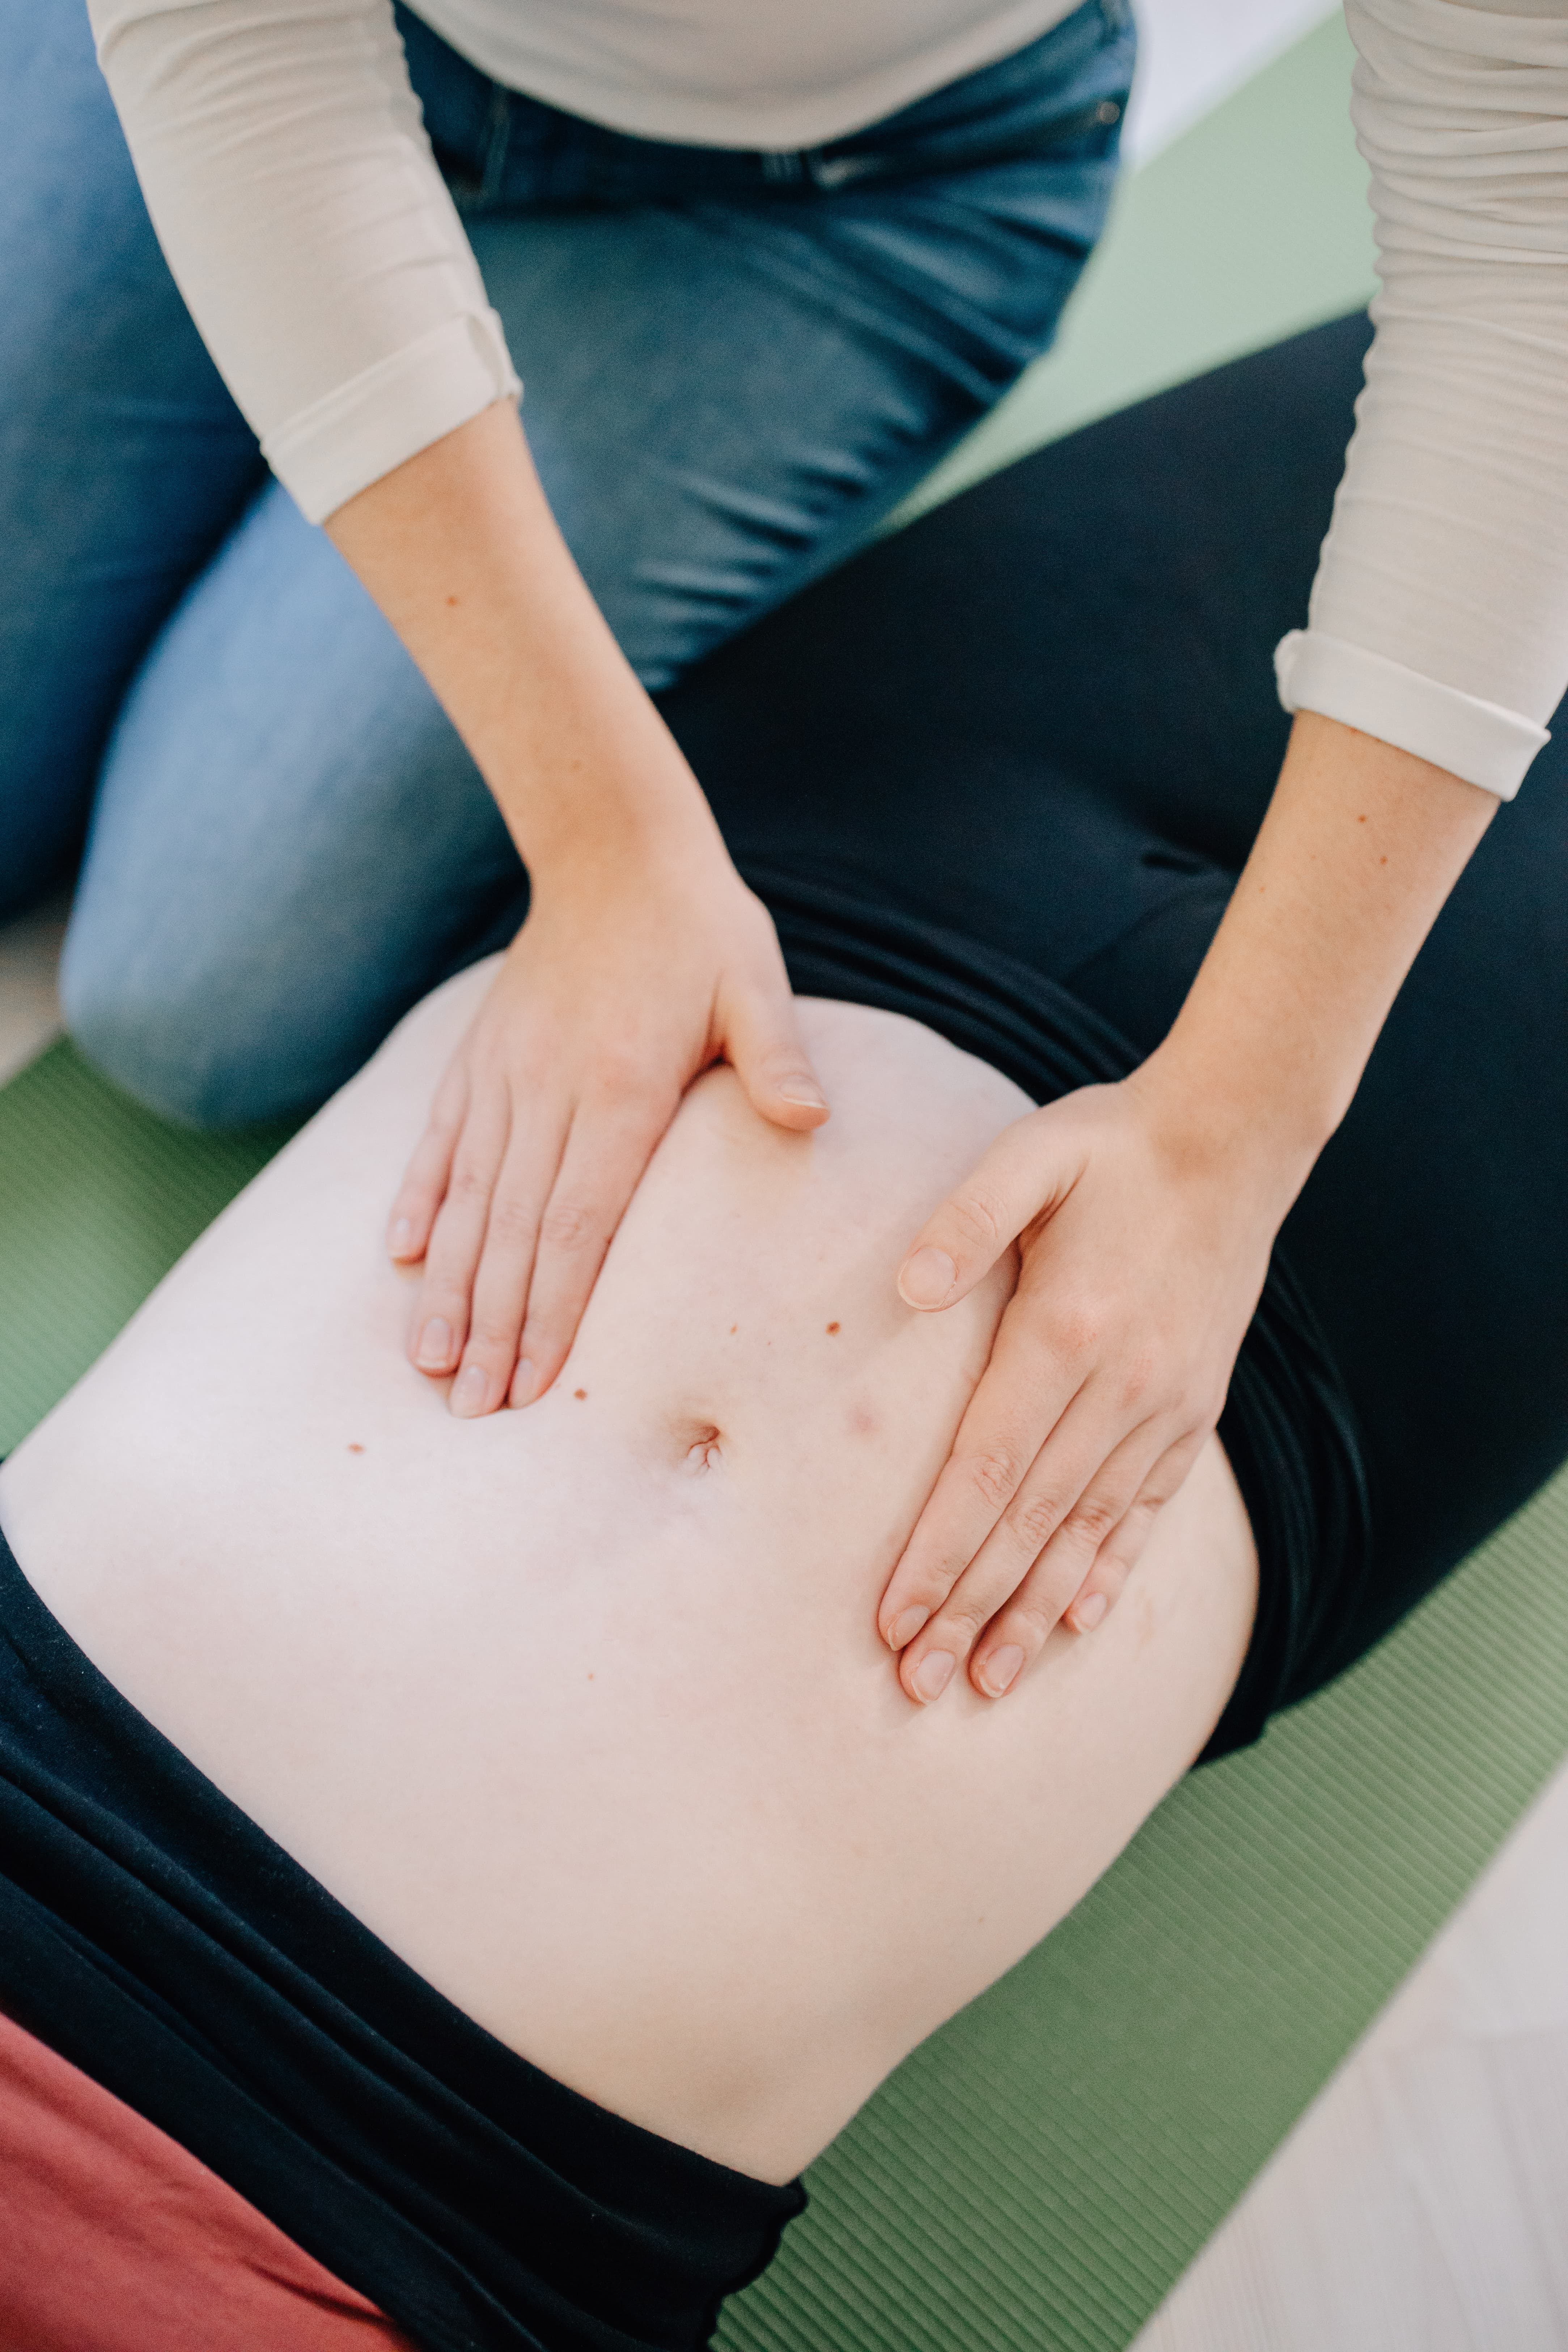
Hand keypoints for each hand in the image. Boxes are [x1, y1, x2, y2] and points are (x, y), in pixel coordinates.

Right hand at [387, 837, 827, 1413]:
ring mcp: (506, 1075)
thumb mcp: (755, 982)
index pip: (579, 1223)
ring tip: (427, 1361)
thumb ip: (776, 1056)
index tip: (530, 1379)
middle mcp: (551, 1091)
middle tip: (471, 1408)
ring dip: (448, 1285)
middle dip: (492, 1327)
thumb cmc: (700, 927)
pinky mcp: (479, 1056)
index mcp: (623, 1089)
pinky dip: (418, 1199)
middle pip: (516, 1232)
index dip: (551, 1308)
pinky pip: (439, 1139)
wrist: (616, 845)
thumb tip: (808, 1118)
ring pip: (468, 1199)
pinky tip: (400, 1257)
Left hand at [876, 1063, 1297, 1702]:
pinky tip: (1078, 1620)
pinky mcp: (1193, 1410)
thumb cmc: (1107, 1147)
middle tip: (917, 1686)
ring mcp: (1164, 1405)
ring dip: (1033, 1613)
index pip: (986, 1471)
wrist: (1230, 1140)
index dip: (937, 1554)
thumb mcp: (1029, 1154)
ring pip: (1087, 1532)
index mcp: (1066, 1332)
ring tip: (987, 1682)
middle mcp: (1120, 1386)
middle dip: (969, 1610)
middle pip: (1029, 1524)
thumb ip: (965, 1220)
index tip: (891, 1620)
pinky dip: (1110, 1567)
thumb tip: (906, 1287)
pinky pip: (1146, 1507)